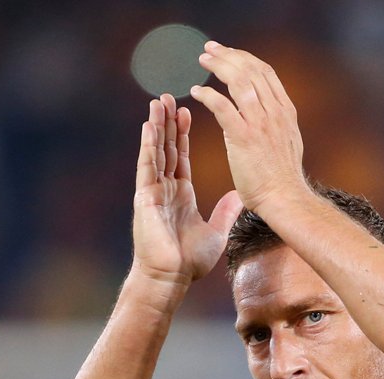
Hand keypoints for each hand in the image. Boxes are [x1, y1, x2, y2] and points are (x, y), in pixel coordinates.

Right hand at [132, 94, 242, 283]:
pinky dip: (148, 145)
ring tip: (158, 101)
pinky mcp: (145, 197)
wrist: (170, 278)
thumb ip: (226, 212)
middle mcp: (164, 188)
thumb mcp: (216, 232)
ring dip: (156, 126)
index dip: (182, 133)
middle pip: (166, 147)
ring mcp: (153, 191)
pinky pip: (147, 166)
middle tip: (169, 95)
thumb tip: (238, 196)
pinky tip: (149, 126)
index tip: (187, 110)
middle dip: (168, 122)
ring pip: (155, 151)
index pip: (180, 156)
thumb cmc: (188, 261)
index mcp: (180, 194)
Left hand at [190, 42, 310, 212]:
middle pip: (250, 70)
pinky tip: (196, 91)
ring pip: (238, 81)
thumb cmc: (282, 178)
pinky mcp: (244, 137)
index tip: (228, 52)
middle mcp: (274, 112)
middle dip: (228, 55)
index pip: (264, 72)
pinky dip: (208, 95)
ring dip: (217, 66)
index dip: (244, 58)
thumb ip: (275, 123)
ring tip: (202, 61)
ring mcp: (260, 124)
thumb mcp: (287, 140)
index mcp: (285, 111)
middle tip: (209, 50)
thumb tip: (264, 113)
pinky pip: (222, 106)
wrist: (285, 198)